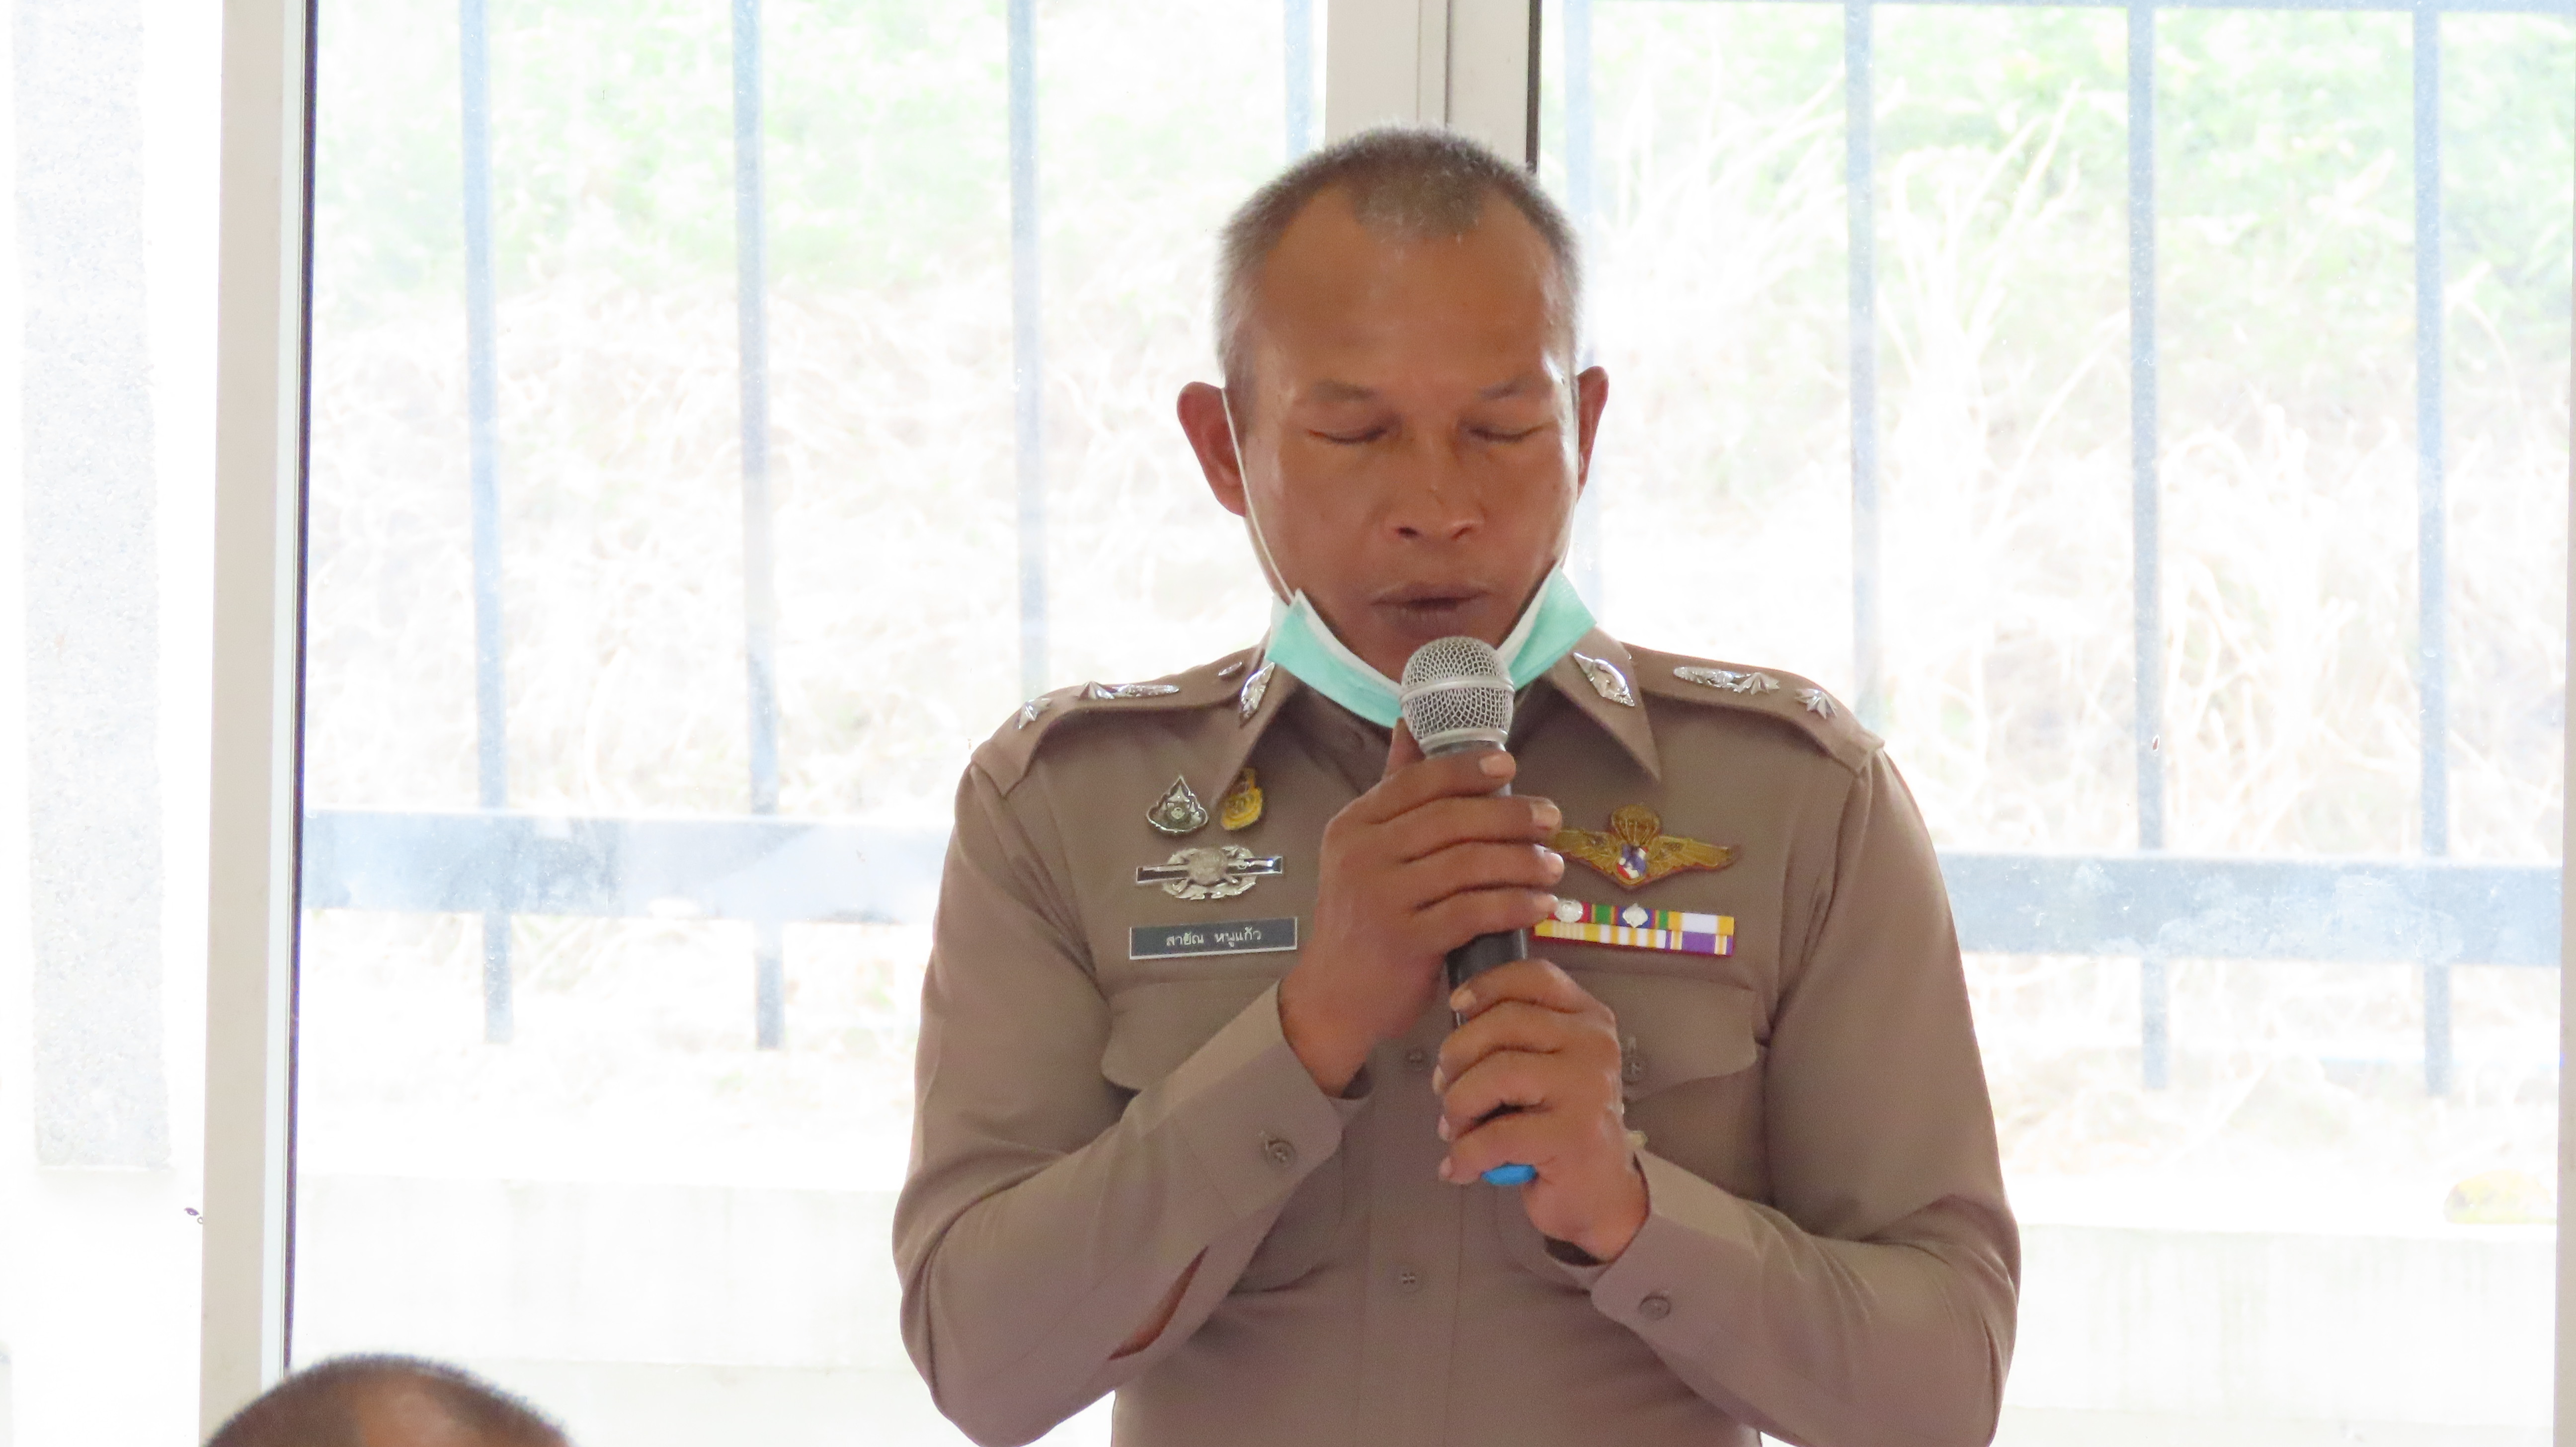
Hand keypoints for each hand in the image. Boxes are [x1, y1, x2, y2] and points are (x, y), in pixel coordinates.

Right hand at [1278, 725, 1565, 1094]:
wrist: (1333, 996)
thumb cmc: (1363, 917)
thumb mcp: (1365, 849)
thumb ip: (1395, 792)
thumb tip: (1411, 722)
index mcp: (1355, 824)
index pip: (1417, 782)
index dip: (1467, 769)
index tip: (1510, 765)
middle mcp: (1362, 855)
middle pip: (1450, 819)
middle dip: (1510, 815)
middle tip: (1552, 819)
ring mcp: (1381, 898)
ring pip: (1468, 864)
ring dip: (1522, 862)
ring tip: (1554, 866)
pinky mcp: (1405, 941)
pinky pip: (1473, 912)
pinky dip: (1515, 906)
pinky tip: (1542, 906)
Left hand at [1433, 959, 1648, 1261]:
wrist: (1600, 1193)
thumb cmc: (1558, 1124)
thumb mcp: (1545, 1067)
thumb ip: (1515, 1038)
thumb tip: (1454, 1032)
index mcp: (1588, 1019)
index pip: (1535, 977)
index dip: (1488, 985)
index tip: (1456, 1005)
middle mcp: (1594, 1045)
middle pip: (1504, 1023)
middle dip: (1457, 1055)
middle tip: (1444, 1088)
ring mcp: (1589, 1088)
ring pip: (1496, 1074)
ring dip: (1458, 1105)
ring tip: (1453, 1129)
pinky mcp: (1574, 1135)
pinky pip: (1496, 1135)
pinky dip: (1465, 1154)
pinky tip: (1459, 1168)